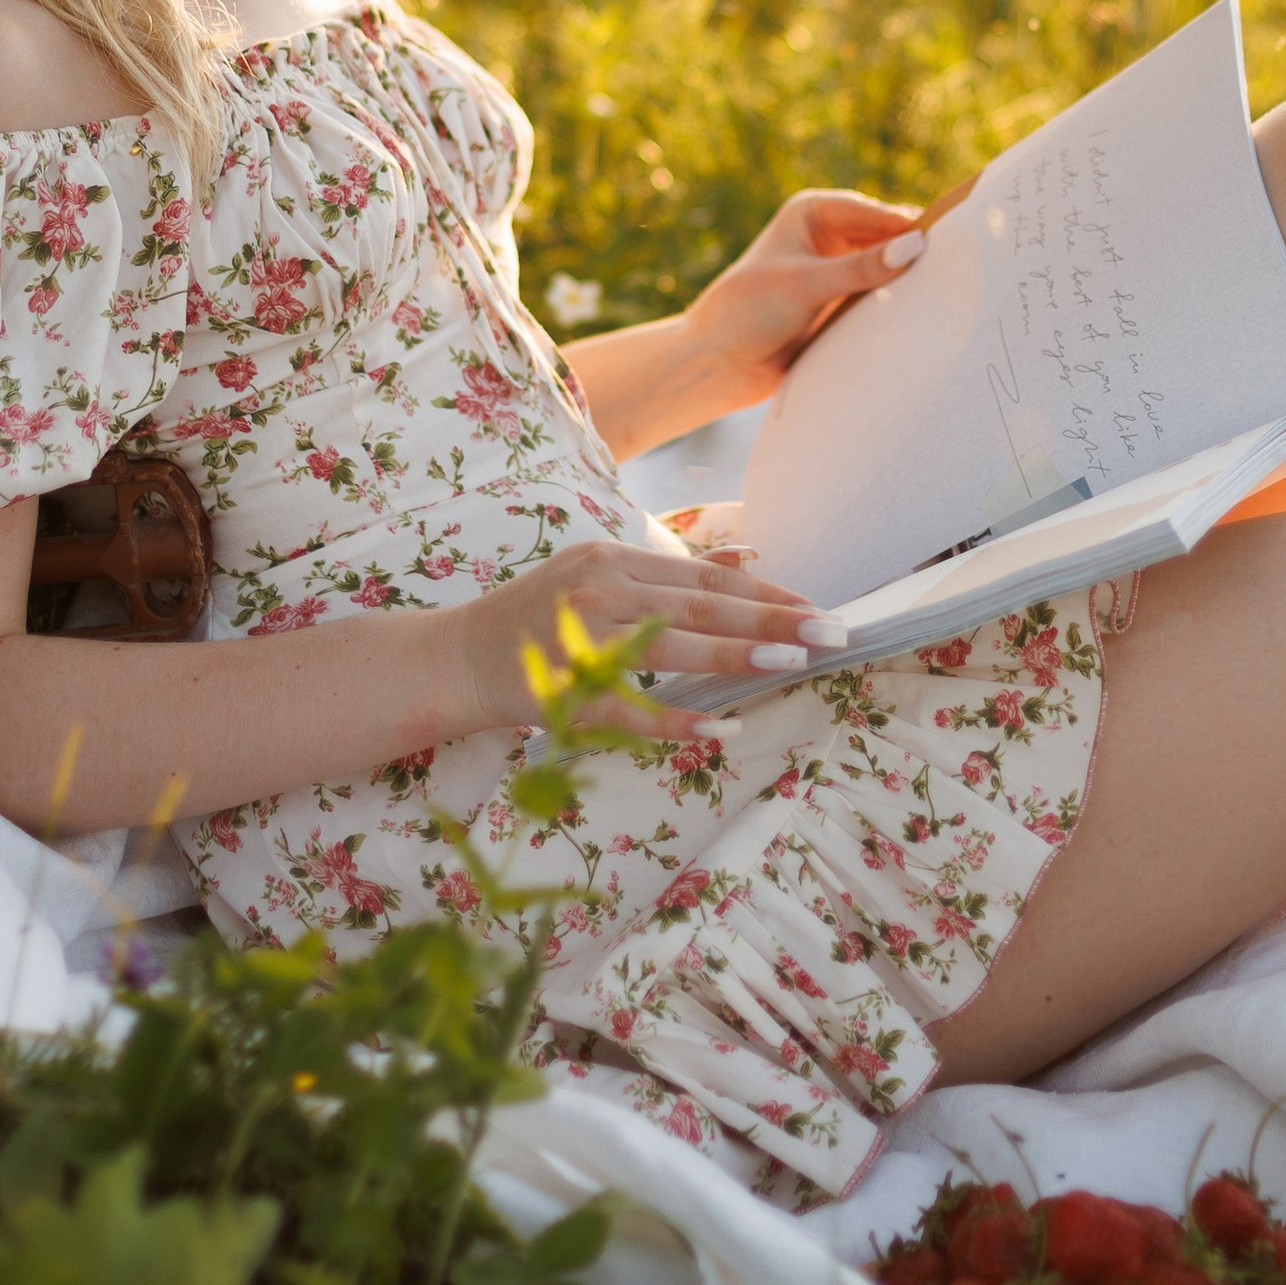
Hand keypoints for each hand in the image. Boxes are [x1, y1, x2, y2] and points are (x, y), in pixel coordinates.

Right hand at [449, 537, 846, 733]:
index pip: (703, 576)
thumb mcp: (600, 570)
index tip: (815, 606)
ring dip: (735, 655)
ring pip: (671, 649)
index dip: (764, 591)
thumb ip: (670, 567)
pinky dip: (676, 722)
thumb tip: (750, 554)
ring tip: (790, 662)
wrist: (456, 658)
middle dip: (770, 618)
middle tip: (830, 630)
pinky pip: (630, 711)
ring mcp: (580, 640)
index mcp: (612, 558)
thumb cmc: (537, 614)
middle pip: (700, 606)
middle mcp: (599, 590)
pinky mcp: (564, 691)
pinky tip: (721, 729)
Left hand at [674, 189, 926, 418]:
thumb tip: (914, 247)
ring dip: (910, 281)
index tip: (950, 240)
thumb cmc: (748, 311)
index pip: (875, 213)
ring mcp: (839, 271)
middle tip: (961, 268)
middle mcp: (830, 236)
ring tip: (951, 294)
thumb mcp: (806, 286)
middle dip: (915, 254)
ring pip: (889, 270)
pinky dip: (901, 305)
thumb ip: (860, 269)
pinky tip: (926, 316)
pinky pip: (882, 298)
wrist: (719, 364)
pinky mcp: (844, 304)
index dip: (911, 226)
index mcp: (814, 212)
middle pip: (888, 239)